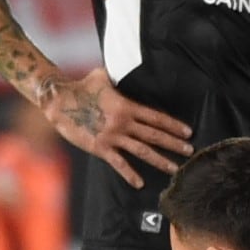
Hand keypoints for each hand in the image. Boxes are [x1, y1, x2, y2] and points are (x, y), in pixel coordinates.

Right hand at [39, 67, 193, 187]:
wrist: (59, 101)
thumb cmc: (81, 86)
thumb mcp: (103, 76)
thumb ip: (117, 77)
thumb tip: (124, 66)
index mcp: (127, 106)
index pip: (156, 117)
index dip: (173, 125)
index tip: (188, 132)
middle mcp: (123, 122)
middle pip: (154, 135)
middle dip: (174, 144)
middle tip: (190, 152)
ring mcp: (113, 136)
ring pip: (142, 151)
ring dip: (160, 160)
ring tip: (174, 168)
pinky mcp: (100, 147)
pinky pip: (119, 163)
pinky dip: (130, 174)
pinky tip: (140, 183)